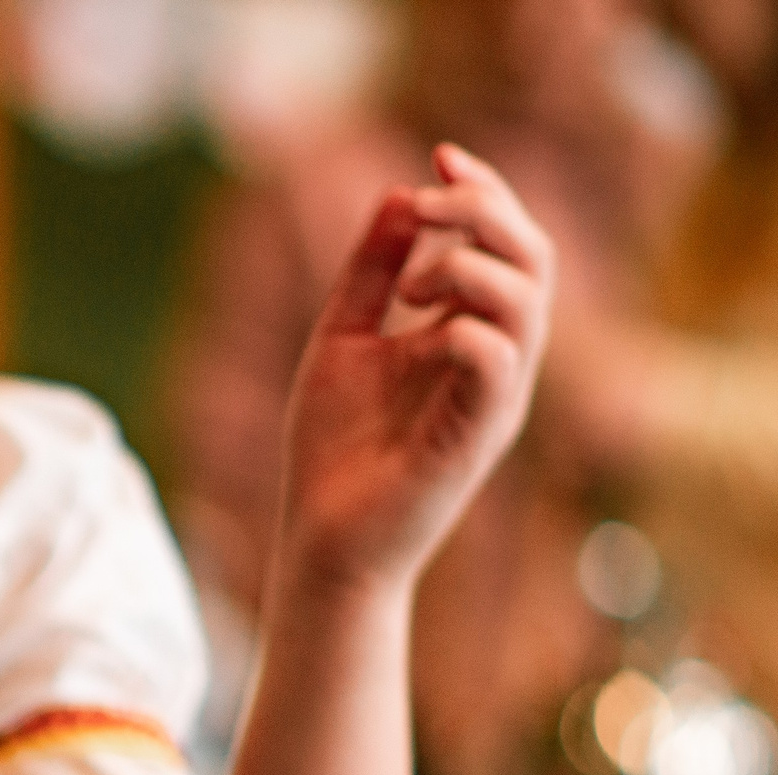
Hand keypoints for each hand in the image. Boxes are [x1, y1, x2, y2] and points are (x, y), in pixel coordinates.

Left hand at [276, 145, 555, 596]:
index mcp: (470, 336)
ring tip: (407, 285)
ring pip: (526, 303)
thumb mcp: (342, 339)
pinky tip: (420, 324)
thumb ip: (370, 272)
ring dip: (468, 265)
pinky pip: (498, 363)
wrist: (320, 542)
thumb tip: (397, 195)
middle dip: (486, 210)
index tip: (436, 152)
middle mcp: (495, 363)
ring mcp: (491, 400)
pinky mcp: (473, 438)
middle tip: (426, 199)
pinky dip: (468, 327)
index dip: (484, 190)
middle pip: (534, 259)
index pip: (508, 245)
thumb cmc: (332, 451)